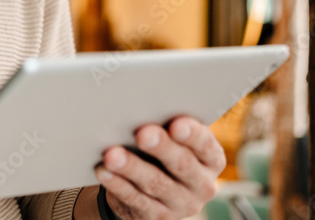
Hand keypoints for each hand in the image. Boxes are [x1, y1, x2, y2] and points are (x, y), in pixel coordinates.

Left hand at [94, 116, 224, 219]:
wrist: (152, 190)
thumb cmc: (162, 151)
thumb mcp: (173, 140)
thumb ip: (166, 126)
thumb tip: (141, 105)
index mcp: (210, 160)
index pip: (206, 146)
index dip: (192, 135)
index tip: (176, 124)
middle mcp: (201, 185)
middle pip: (182, 165)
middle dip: (161, 148)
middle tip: (142, 134)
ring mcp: (180, 204)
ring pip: (155, 184)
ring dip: (132, 168)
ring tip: (112, 154)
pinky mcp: (157, 217)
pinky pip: (135, 200)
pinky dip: (118, 184)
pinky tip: (103, 171)